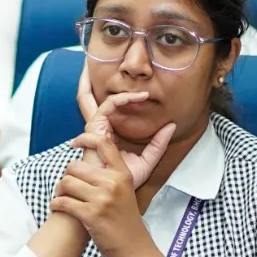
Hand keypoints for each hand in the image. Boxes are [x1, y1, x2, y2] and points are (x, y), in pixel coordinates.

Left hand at [50, 130, 159, 256]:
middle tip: (67, 187)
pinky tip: (59, 208)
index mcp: (123, 174)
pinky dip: (56, 204)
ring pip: (66, 183)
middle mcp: (112, 183)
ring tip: (63, 197)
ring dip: (59, 191)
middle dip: (67, 177)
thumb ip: (109, 176)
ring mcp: (101, 198)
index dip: (85, 138)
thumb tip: (84, 162)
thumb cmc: (125, 221)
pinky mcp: (90, 214)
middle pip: (74, 166)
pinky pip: (62, 201)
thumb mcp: (124, 192)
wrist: (134, 249)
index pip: (103, 144)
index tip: (74, 143)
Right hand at [76, 67, 175, 185]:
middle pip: (86, 98)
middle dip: (85, 80)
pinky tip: (138, 97)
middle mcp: (97, 127)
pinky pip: (107, 107)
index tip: (144, 92)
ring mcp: (94, 127)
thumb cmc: (121, 182)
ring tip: (106, 65)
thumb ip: (157, 144)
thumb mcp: (147, 161)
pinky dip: (122, 99)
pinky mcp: (94, 129)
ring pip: (92, 97)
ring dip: (98, 81)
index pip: (106, 108)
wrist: (109, 194)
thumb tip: (171, 126)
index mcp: (105, 133)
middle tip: (88, 61)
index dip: (120, 96)